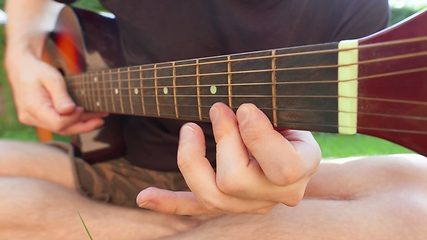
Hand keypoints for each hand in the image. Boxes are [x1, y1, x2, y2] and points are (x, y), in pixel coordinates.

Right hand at [5, 50, 107, 134]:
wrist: (22, 67)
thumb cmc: (38, 70)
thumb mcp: (52, 78)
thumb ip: (61, 95)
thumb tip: (70, 111)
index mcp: (33, 107)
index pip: (58, 122)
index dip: (74, 118)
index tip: (82, 107)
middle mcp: (31, 117)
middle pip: (61, 129)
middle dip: (83, 126)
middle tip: (100, 120)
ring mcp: (34, 119)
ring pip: (60, 128)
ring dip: (81, 124)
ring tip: (99, 119)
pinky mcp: (39, 118)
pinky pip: (57, 123)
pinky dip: (73, 121)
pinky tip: (87, 117)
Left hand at [137, 102, 321, 214]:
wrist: (288, 141)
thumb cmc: (288, 119)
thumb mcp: (290, 110)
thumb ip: (270, 112)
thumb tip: (235, 112)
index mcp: (302, 169)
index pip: (281, 167)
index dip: (257, 136)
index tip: (243, 108)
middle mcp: (276, 195)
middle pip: (235, 182)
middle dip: (222, 140)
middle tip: (218, 109)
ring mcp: (249, 204)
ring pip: (211, 197)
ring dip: (192, 160)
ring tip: (189, 129)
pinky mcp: (227, 205)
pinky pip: (196, 208)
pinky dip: (169, 202)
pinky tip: (144, 197)